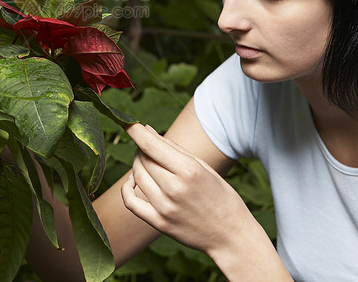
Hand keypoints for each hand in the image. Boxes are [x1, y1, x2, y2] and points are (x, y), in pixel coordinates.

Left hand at [120, 123, 252, 258]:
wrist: (231, 236)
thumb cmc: (221, 197)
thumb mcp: (204, 167)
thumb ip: (174, 148)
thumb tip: (148, 131)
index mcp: (189, 170)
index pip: (151, 145)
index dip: (134, 130)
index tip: (126, 121)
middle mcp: (174, 188)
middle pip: (143, 159)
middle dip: (142, 148)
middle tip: (149, 146)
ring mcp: (165, 207)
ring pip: (137, 176)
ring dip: (137, 164)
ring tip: (147, 162)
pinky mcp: (159, 223)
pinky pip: (130, 202)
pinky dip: (126, 188)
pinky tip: (133, 181)